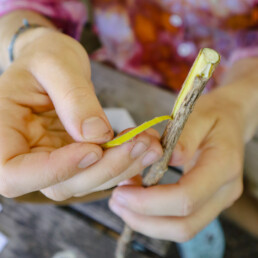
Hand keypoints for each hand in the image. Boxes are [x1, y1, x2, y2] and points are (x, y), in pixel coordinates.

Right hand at [0, 29, 162, 200]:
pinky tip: (143, 145)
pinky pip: (97, 172)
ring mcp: (52, 161)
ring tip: (150, 144)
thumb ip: (73, 97)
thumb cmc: (46, 57)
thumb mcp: (55, 64)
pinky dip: (123, 163)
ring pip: (84, 183)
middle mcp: (25, 155)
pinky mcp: (74, 159)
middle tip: (138, 144)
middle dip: (103, 169)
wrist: (54, 65)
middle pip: (59, 185)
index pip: (14, 172)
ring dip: (120, 167)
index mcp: (2, 131)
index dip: (54, 170)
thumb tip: (97, 134)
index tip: (93, 148)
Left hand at [109, 87, 244, 241]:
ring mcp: (218, 201)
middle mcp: (224, 191)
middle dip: (143, 219)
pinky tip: (137, 200)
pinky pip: (181, 221)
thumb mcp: (198, 116)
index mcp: (223, 165)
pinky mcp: (209, 204)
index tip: (121, 191)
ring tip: (121, 203)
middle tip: (116, 201)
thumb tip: (167, 158)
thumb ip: (184, 137)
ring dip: (146, 222)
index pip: (185, 198)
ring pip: (181, 229)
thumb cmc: (213, 115)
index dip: (149, 201)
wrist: (230, 122)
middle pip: (183, 225)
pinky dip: (155, 217)